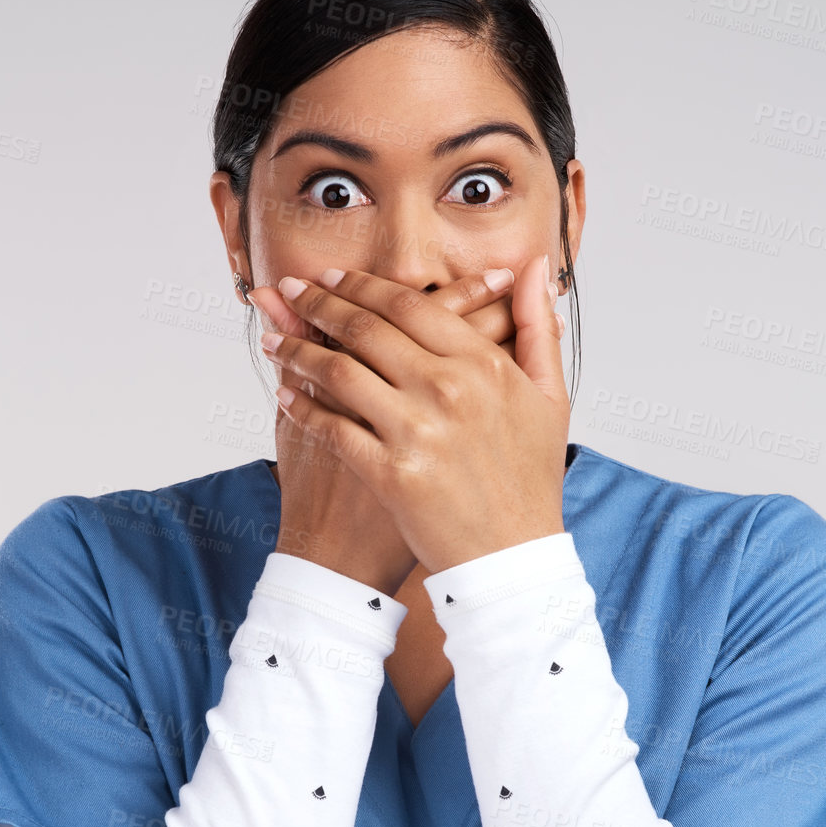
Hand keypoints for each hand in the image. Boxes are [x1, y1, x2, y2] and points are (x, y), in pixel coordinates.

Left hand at [256, 255, 569, 573]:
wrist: (513, 557)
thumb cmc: (531, 479)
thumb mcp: (550, 398)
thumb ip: (536, 328)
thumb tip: (536, 269)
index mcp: (483, 365)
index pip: (410, 305)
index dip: (363, 286)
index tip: (334, 277)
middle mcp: (448, 390)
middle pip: (366, 329)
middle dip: (319, 304)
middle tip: (290, 291)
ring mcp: (416, 432)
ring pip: (340, 371)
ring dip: (298, 349)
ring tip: (275, 339)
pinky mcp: (390, 473)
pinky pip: (332, 428)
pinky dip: (303, 407)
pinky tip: (286, 395)